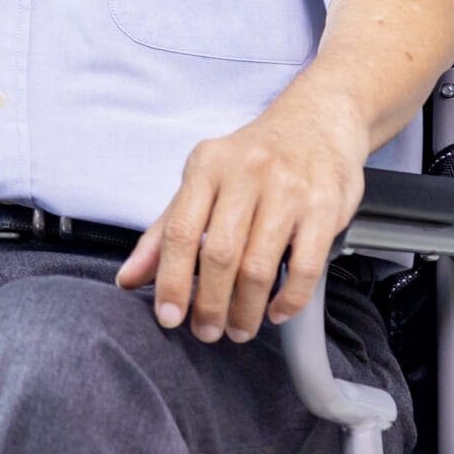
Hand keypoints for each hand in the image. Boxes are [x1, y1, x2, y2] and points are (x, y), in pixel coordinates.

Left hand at [116, 88, 369, 343]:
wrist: (315, 122)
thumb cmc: (252, 158)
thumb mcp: (201, 181)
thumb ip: (164, 231)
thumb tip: (129, 278)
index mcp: (206, 167)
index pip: (179, 231)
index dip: (171, 279)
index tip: (168, 315)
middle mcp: (245, 175)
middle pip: (220, 254)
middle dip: (210, 303)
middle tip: (207, 331)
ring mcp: (287, 190)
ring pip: (260, 266)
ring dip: (247, 309)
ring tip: (239, 328)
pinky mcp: (323, 208)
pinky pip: (305, 267)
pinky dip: (289, 299)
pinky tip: (276, 312)